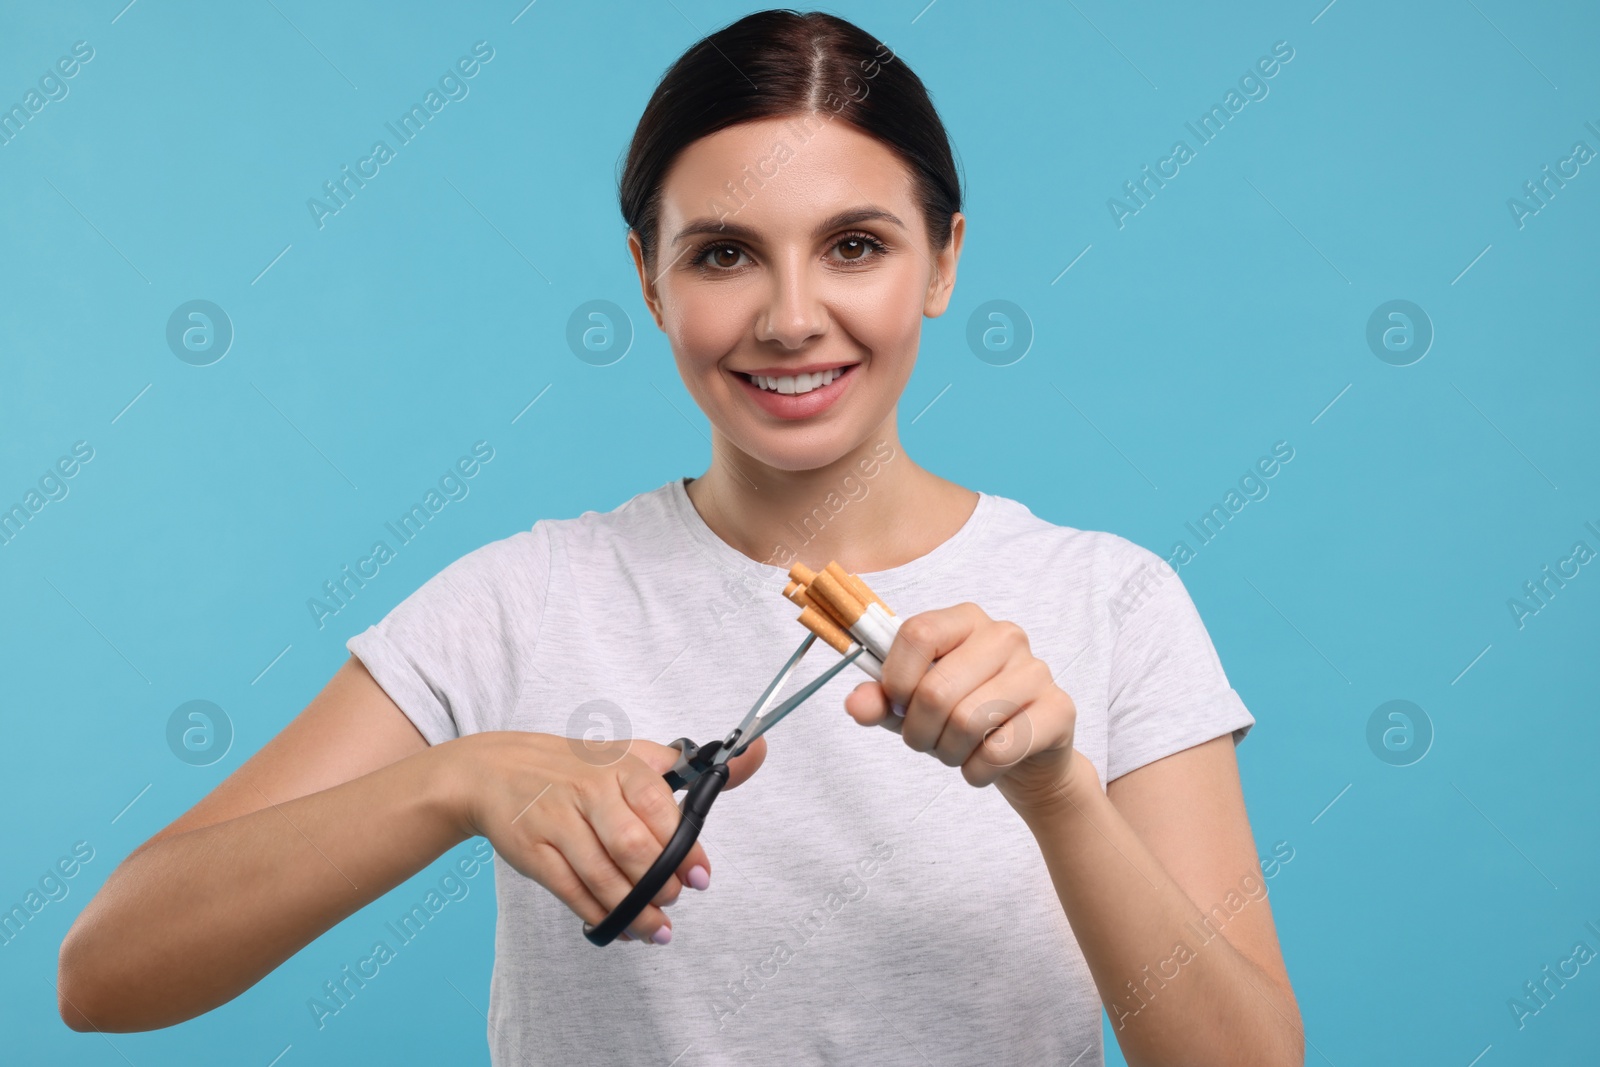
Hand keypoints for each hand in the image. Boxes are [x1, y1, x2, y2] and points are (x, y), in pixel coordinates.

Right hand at [439, 731, 766, 943]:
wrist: (494, 772)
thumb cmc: (574, 768)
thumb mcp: (630, 755)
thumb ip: (689, 767)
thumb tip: (754, 754)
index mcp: (619, 767)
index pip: (659, 808)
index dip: (685, 848)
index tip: (701, 877)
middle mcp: (588, 791)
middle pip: (633, 847)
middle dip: (660, 883)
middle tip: (674, 900)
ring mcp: (558, 822)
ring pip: (603, 877)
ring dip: (635, 911)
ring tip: (657, 929)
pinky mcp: (533, 851)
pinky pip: (572, 891)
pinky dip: (598, 914)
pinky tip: (618, 928)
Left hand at [843, 603, 1078, 812]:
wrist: (1024, 759)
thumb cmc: (963, 718)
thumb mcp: (912, 707)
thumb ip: (881, 700)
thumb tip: (856, 704)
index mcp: (965, 619)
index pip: (917, 633)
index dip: (895, 679)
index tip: (896, 704)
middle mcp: (1004, 635)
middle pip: (936, 689)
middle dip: (918, 732)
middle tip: (925, 742)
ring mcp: (1036, 670)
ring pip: (967, 721)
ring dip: (948, 753)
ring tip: (954, 752)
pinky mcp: (1059, 709)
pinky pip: (1001, 749)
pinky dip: (978, 771)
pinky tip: (982, 765)